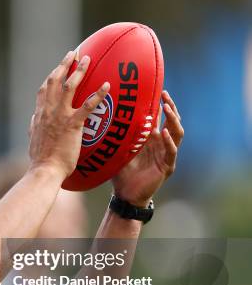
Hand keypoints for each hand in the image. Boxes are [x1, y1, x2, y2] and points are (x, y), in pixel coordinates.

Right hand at [28, 51, 109, 178]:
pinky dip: (97, 94)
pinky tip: (107, 85)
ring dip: (79, 71)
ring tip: (88, 59)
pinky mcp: (72, 125)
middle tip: (74, 53)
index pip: (44, 89)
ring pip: (69, 87)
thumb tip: (33, 119)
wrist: (45, 170)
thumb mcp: (33, 139)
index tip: (60, 66)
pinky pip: (87, 106)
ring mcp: (60, 116)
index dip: (52, 75)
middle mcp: (48, 111)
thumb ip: (34, 126)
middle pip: (55, 81)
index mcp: (39, 115)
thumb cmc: (40, 159)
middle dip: (65, 65)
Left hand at [112, 90, 183, 206]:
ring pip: (177, 133)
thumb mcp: (120, 150)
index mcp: (152, 139)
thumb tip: (106, 117)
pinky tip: (165, 133)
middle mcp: (162, 144)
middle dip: (170, 107)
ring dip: (173, 120)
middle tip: (165, 94)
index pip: (161, 118)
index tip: (159, 90)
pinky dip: (169, 141)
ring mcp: (167, 155)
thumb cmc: (121, 172)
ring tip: (168, 108)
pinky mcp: (167, 166)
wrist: (125, 194)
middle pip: (172, 121)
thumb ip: (120, 135)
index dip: (162, 104)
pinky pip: (171, 151)